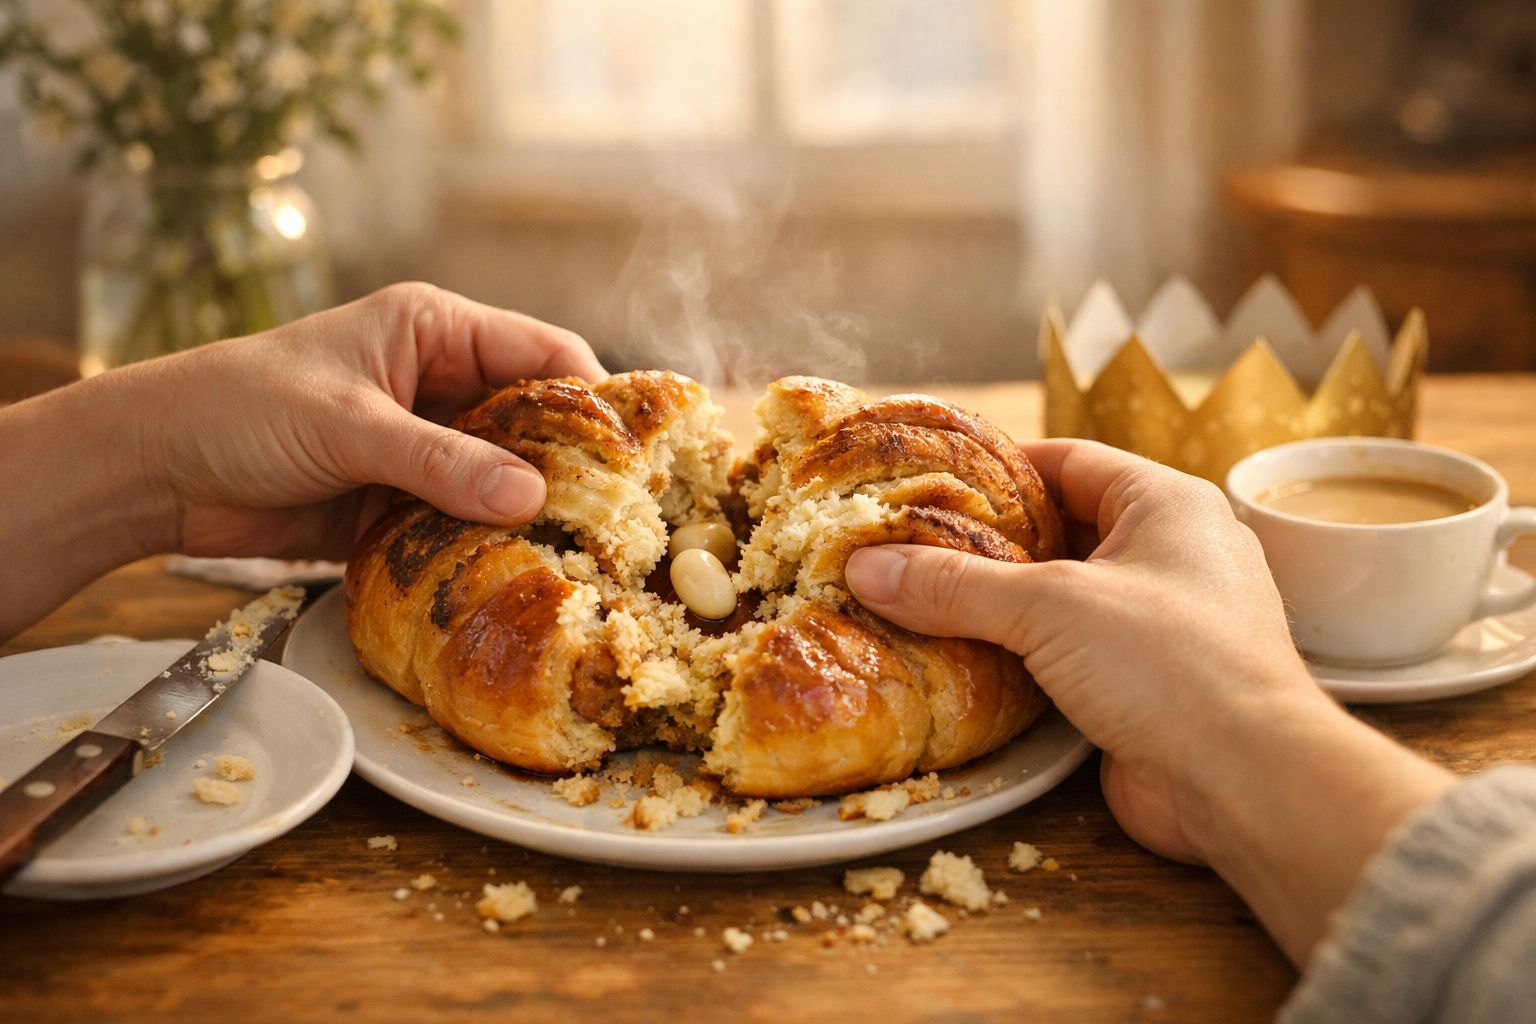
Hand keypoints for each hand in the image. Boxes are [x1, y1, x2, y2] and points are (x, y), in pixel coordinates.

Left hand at [0, 282, 603, 639]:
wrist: (152, 470)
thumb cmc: (240, 410)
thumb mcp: (348, 425)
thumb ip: (440, 461)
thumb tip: (533, 497)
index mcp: (435, 330)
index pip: (544, 353)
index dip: (594, 398)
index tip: (639, 453)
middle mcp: (440, 383)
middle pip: (534, 422)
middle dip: (572, 466)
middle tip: (622, 519)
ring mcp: (423, 445)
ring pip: (504, 477)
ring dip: (531, 513)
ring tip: (584, 556)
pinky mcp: (402, 499)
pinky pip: (464, 520)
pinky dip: (487, 544)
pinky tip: (520, 575)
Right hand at [847, 439, 1313, 860]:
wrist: (1248, 784)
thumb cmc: (1171, 664)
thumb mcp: (1050, 606)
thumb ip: (955, 585)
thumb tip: (865, 567)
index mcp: (1167, 504)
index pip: (1070, 460)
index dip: (998, 465)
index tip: (930, 477)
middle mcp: (1174, 555)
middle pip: (1063, 530)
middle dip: (991, 541)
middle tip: (912, 543)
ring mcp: (1164, 625)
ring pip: (1065, 598)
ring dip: (1003, 605)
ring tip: (922, 599)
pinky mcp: (1149, 688)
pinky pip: (1072, 656)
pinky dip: (1023, 657)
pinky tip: (966, 663)